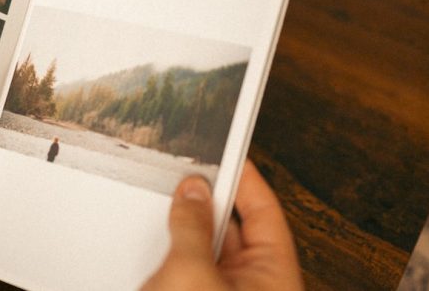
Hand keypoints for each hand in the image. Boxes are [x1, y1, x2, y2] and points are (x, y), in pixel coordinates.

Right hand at [143, 161, 302, 290]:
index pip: (265, 211)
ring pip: (208, 251)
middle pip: (234, 229)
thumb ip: (192, 227)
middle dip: (208, 203)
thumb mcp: (191, 272)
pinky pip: (189, 271)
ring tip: (166, 211)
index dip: (245, 178)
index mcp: (274, 277)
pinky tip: (154, 242)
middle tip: (186, 178)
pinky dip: (172, 254)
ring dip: (186, 231)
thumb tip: (192, 193)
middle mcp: (253, 286)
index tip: (227, 152)